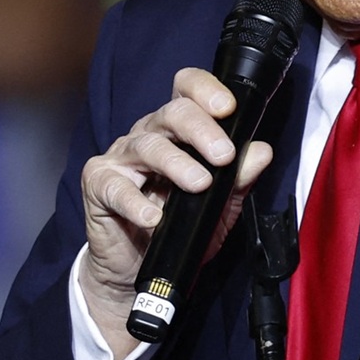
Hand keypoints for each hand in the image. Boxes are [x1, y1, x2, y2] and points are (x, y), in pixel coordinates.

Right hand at [79, 68, 272, 354]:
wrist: (139, 269)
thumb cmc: (179, 229)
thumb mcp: (219, 207)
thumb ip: (239, 179)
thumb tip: (261, 152)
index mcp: (177, 132)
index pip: (187, 90)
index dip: (206, 90)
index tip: (229, 108)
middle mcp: (148, 136)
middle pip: (171, 113)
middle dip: (201, 130)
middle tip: (224, 155)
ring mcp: (120, 158)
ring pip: (148, 146)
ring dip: (177, 163)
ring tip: (199, 184)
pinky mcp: (98, 184)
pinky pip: (115, 186)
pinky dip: (135, 202)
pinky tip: (153, 217)